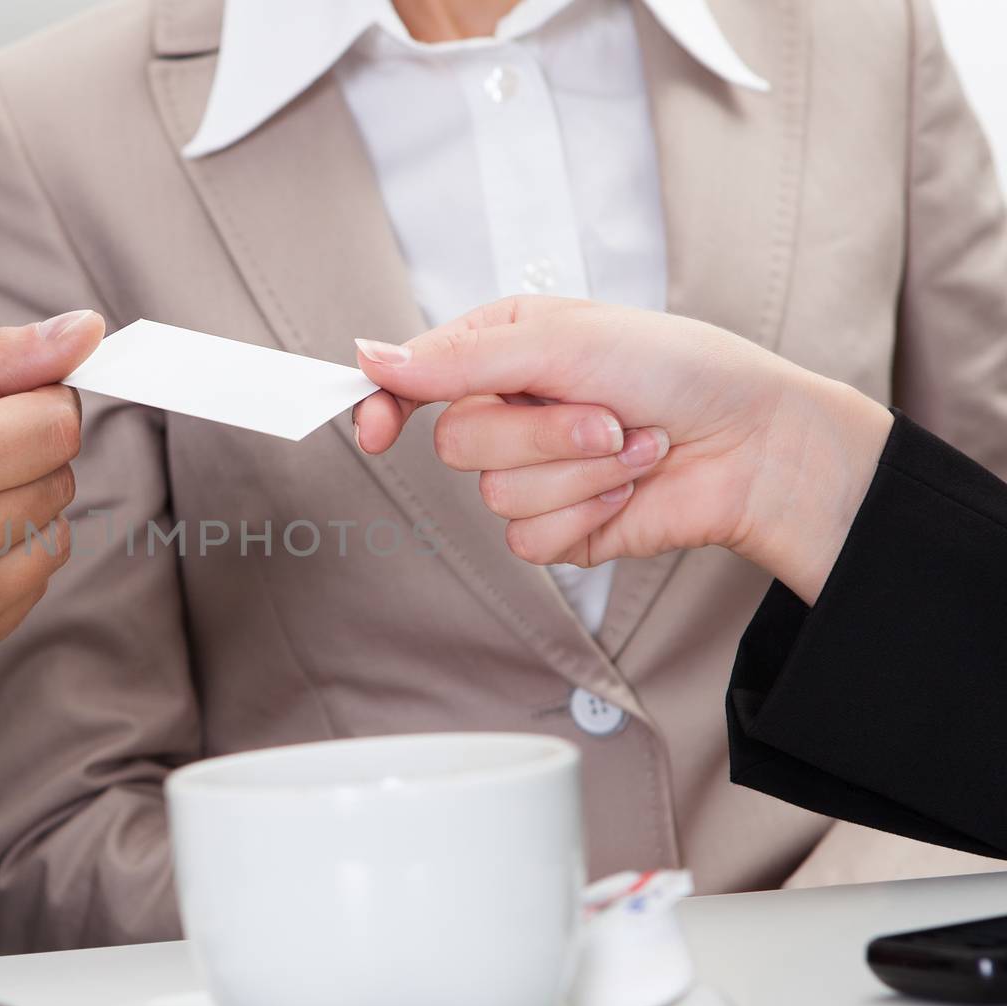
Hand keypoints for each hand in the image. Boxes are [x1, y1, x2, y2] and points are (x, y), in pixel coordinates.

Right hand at [352, 297, 892, 604]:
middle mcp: (511, 411)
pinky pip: (531, 540)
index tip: (377, 428)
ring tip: (632, 447)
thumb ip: (461, 358)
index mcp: (503, 350)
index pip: (414, 379)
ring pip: (496, 496)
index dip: (387, 404)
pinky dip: (587, 513)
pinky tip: (630, 488)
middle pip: (458, 445)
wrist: (758, 446)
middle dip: (538, 433)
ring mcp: (534, 474)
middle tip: (602, 414)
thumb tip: (371, 358)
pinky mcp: (560, 529)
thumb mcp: (566, 342)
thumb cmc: (680, 370)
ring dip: (577, 473)